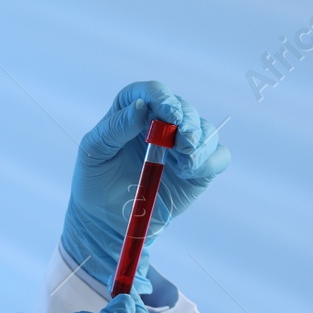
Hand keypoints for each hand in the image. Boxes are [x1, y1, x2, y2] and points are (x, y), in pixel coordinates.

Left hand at [60, 81, 229, 296]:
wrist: (105, 219)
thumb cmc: (95, 181)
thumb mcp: (94, 152)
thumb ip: (115, 128)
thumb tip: (141, 107)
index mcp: (133, 111)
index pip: (152, 92)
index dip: (163, 97)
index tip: (169, 114)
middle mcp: (161, 124)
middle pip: (184, 110)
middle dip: (187, 122)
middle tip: (182, 141)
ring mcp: (181, 146)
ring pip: (206, 131)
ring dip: (200, 141)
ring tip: (186, 160)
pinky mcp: (197, 169)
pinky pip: (218, 157)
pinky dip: (210, 161)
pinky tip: (190, 170)